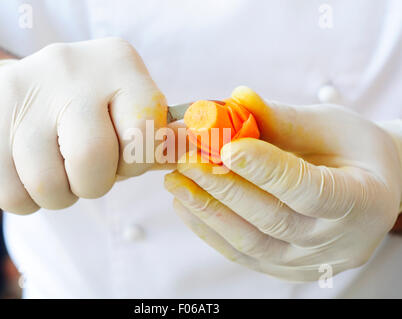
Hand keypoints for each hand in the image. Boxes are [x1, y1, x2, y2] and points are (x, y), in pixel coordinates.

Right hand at [0, 38, 166, 213]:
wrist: (13, 93)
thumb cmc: (82, 109)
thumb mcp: (124, 106)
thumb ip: (154, 134)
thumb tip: (190, 152)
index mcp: (118, 64)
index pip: (144, 129)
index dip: (138, 160)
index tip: (126, 158)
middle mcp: (70, 71)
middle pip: (94, 162)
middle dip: (95, 183)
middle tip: (88, 171)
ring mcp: (22, 97)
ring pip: (51, 187)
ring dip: (61, 194)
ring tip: (57, 169)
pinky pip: (16, 198)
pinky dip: (29, 199)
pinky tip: (28, 172)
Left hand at [165, 86, 401, 280]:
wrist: (369, 188)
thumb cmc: (352, 151)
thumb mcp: (329, 126)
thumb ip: (282, 119)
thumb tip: (235, 101)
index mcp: (362, 200)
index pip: (309, 190)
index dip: (266, 169)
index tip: (226, 146)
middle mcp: (337, 241)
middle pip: (273, 220)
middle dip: (223, 187)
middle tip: (187, 159)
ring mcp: (309, 261)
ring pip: (251, 243)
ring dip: (208, 210)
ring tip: (176, 181)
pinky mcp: (284, 268)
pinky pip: (242, 253)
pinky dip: (209, 229)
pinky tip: (185, 204)